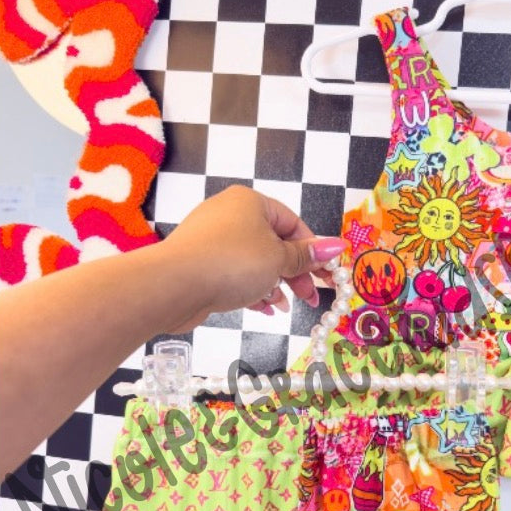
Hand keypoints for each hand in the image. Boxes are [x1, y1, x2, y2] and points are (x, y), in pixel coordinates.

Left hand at [157, 185, 346, 332]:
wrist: (173, 284)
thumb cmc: (231, 263)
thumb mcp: (278, 259)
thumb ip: (307, 256)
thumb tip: (338, 245)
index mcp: (251, 202)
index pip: (293, 224)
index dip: (313, 251)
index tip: (327, 276)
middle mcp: (230, 215)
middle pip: (274, 244)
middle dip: (295, 273)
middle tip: (311, 298)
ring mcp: (212, 240)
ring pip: (255, 261)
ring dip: (274, 284)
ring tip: (284, 306)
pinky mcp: (200, 264)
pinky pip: (235, 274)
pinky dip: (252, 289)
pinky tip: (264, 308)